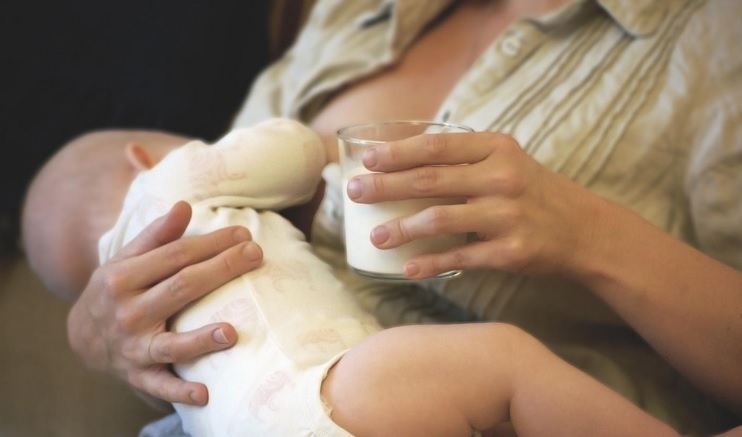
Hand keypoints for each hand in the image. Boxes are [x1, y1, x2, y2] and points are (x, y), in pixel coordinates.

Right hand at [67, 201, 263, 406]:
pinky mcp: (139, 375)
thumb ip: (156, 235)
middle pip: (182, 287)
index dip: (211, 243)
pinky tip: (206, 393)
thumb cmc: (116, 290)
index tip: (244, 234)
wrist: (82, 338)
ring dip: (202, 339)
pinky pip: (161, 385)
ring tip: (232, 332)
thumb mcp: (125, 260)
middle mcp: (128, 312)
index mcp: (123, 278)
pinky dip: (181, 391)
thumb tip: (184, 206)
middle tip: (256, 255)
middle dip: (221, 269)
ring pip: (171, 343)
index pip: (176, 255)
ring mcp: (133, 346)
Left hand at [345, 132, 605, 279]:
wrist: (583, 229)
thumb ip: (464, 156)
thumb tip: (404, 158)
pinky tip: (407, 268)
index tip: (367, 159)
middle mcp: (502, 177)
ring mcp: (507, 215)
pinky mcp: (511, 251)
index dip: (398, 152)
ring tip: (374, 236)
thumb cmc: (532, 191)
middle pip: (431, 180)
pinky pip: (460, 257)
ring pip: (440, 219)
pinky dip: (430, 263)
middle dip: (386, 186)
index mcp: (496, 148)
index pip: (437, 146)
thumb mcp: (506, 160)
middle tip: (354, 193)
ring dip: (401, 229)